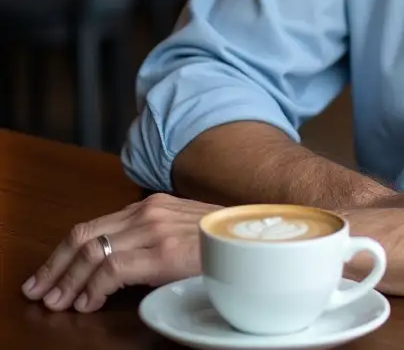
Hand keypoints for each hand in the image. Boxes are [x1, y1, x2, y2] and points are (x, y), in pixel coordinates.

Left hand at [22, 193, 217, 312]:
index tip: (49, 274)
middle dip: (55, 266)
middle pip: (84, 235)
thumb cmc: (225, 239)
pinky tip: (90, 302)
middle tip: (40, 290)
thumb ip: (156, 235)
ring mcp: (155, 230)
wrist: (260, 238)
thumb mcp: (185, 229)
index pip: (94, 225)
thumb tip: (125, 256)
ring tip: (59, 302)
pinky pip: (111, 268)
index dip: (65, 252)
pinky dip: (92, 288)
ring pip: (92, 252)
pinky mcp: (162, 253)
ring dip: (69, 281)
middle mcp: (149, 211)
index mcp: (153, 205)